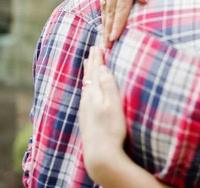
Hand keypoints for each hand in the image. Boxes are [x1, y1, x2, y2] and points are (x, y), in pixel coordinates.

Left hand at [79, 46, 126, 183]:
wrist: (100, 154)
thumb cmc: (111, 130)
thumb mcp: (113, 104)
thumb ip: (108, 85)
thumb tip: (103, 67)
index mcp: (95, 94)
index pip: (96, 71)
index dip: (97, 58)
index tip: (97, 46)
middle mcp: (88, 100)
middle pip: (89, 77)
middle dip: (91, 63)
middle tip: (92, 50)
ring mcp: (86, 110)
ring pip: (86, 86)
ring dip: (88, 74)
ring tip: (87, 65)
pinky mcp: (87, 119)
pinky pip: (86, 95)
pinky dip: (88, 87)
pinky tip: (88, 90)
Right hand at [95, 0, 151, 47]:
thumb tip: (144, 2)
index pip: (122, 7)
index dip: (118, 24)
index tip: (116, 38)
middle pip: (110, 11)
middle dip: (109, 30)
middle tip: (107, 48)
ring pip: (104, 7)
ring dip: (104, 24)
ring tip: (104, 40)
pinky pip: (101, 0)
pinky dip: (102, 13)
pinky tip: (103, 24)